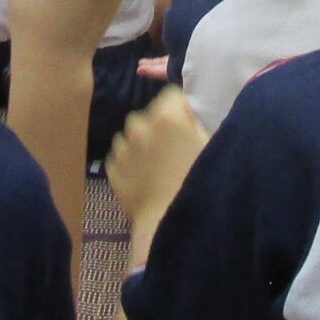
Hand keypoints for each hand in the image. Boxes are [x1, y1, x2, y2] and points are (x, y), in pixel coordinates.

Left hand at [105, 86, 208, 228]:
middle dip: (160, 125)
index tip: (188, 126)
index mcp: (167, 116)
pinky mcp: (111, 167)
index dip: (181, 109)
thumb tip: (188, 114)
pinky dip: (130, 161)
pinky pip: (121, 155)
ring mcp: (122, 146)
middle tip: (173, 149)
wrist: (166, 224)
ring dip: (142, 142)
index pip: (172, 95)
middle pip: (150, 114)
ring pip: (132, 134)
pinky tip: (144, 178)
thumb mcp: (208, 148)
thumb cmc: (196, 184)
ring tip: (156, 165)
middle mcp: (140, 124)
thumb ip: (196, 124)